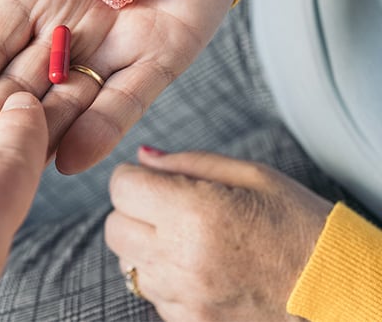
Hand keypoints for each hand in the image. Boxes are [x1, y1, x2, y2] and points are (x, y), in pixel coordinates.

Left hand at [105, 147, 332, 321]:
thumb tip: (141, 157)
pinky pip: (152, 293)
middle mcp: (181, 259)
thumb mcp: (253, 176)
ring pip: (128, 263)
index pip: (122, 187)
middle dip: (133, 211)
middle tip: (168, 206)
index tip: (151, 180)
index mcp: (195, 213)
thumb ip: (188, 163)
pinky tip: (200, 267)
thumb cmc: (301, 226)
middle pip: (114, 227)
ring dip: (146, 246)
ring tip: (190, 239)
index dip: (133, 178)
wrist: (340, 291)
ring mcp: (184, 297)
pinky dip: (164, 277)